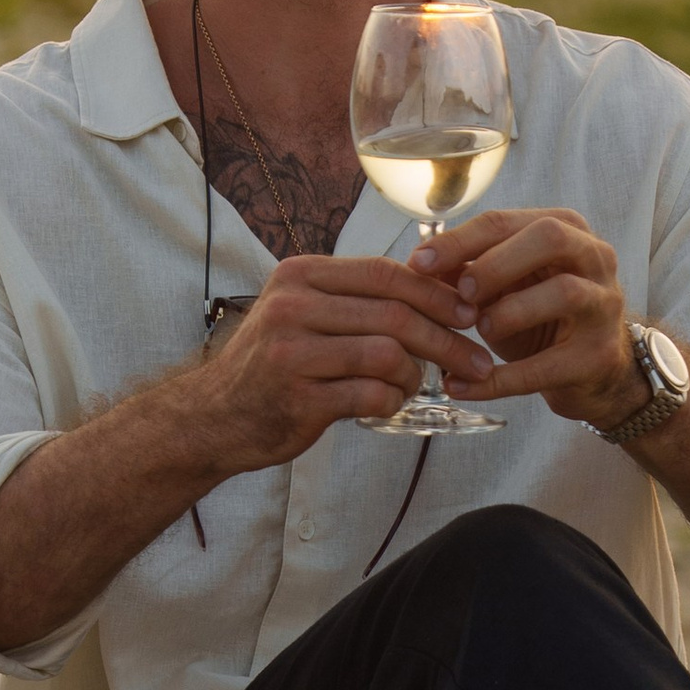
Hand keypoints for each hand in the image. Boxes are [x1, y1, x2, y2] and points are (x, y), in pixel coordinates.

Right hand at [198, 251, 485, 468]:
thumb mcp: (302, 312)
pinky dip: (391, 401)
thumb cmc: (273, 364)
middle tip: (476, 361)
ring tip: (412, 386)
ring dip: (414, 375)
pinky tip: (387, 403)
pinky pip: (371, 395)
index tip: (470, 314)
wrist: (214, 416)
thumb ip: (356, 298)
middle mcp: (293, 307)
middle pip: (395, 314)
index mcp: (300, 276)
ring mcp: (292, 353)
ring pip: (388, 354)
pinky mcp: (298, 398)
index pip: (386, 273)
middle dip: (447, 339)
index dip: (437, 294)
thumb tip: (439, 289)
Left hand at [415, 208, 641, 430]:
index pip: (507, 222)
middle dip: (497, 262)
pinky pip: (546, 366)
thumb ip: (468, 271)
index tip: (418, 262)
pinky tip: (461, 385)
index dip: (459, 240)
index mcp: (565, 230)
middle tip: (463, 291)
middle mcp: (594, 258)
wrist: (592, 370)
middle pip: (549, 238)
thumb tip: (419, 265)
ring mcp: (603, 306)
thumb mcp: (506, 286)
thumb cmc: (542, 316)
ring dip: (510, 311)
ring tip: (479, 330)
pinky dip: (499, 379)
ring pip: (565, 291)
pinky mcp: (597, 356)